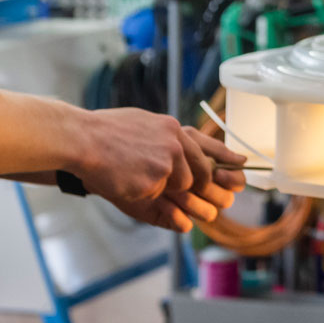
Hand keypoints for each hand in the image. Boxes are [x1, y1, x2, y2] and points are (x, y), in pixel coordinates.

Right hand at [73, 109, 245, 231]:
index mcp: (173, 128)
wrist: (81, 139)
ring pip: (180, 187)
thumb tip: (184, 158)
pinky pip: (158, 197)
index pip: (209, 145)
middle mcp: (176, 143)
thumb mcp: (142, 125)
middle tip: (177, 186)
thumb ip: (167, 139)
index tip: (242, 167)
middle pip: (200, 173)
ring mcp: (167, 162)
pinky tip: (126, 178)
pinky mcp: (155, 180)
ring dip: (163, 188)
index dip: (227, 158)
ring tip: (135, 172)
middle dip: (195, 185)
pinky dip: (144, 193)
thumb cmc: (106, 133)